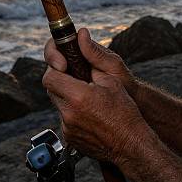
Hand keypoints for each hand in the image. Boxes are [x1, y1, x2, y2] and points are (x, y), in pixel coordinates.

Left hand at [42, 30, 149, 163]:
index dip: (55, 67)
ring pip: (58, 104)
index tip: (64, 63)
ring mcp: (67, 128)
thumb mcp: (111, 80)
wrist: (130, 144)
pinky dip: (72, 111)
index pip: (50, 76)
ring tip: (86, 95)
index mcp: (78, 97)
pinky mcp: (69, 138)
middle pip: (51, 89)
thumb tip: (81, 37)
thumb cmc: (125, 111)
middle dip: (60, 79)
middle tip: (75, 75)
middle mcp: (68, 114)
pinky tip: (89, 111)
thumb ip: (91, 58)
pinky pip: (64, 119)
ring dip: (67, 95)